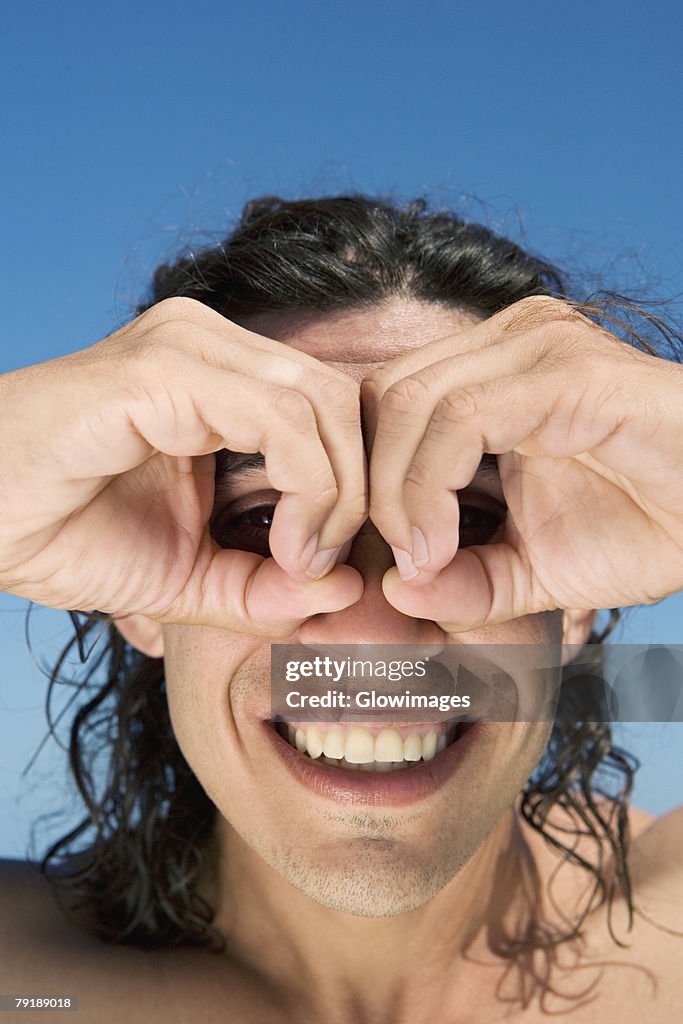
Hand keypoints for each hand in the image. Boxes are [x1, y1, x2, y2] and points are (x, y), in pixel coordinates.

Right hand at [0, 298, 364, 633]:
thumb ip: (268, 588)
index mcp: (221, 374)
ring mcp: (186, 348)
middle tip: (320, 563)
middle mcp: (210, 345)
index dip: (355, 486)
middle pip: (340, 400)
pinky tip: (286, 541)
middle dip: (355, 491)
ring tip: (299, 559)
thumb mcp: (191, 579)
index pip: (333, 408)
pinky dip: (306, 486)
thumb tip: (350, 590)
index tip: (324, 564)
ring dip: (335, 495)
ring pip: (322, 403)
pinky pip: (277, 417)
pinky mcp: (161, 371)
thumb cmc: (69, 534)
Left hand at [363, 297, 682, 630]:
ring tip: (424, 560)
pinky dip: (432, 485)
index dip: (364, 480)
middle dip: (370, 489)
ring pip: (410, 403)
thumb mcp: (532, 572)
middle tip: (395, 561)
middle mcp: (507, 344)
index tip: (376, 554)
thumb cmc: (643, 528)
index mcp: (492, 371)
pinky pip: (464, 417)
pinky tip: (442, 542)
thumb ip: (462, 582)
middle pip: (383, 398)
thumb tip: (395, 588)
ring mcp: (537, 348)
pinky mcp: (567, 371)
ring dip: (398, 494)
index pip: (382, 404)